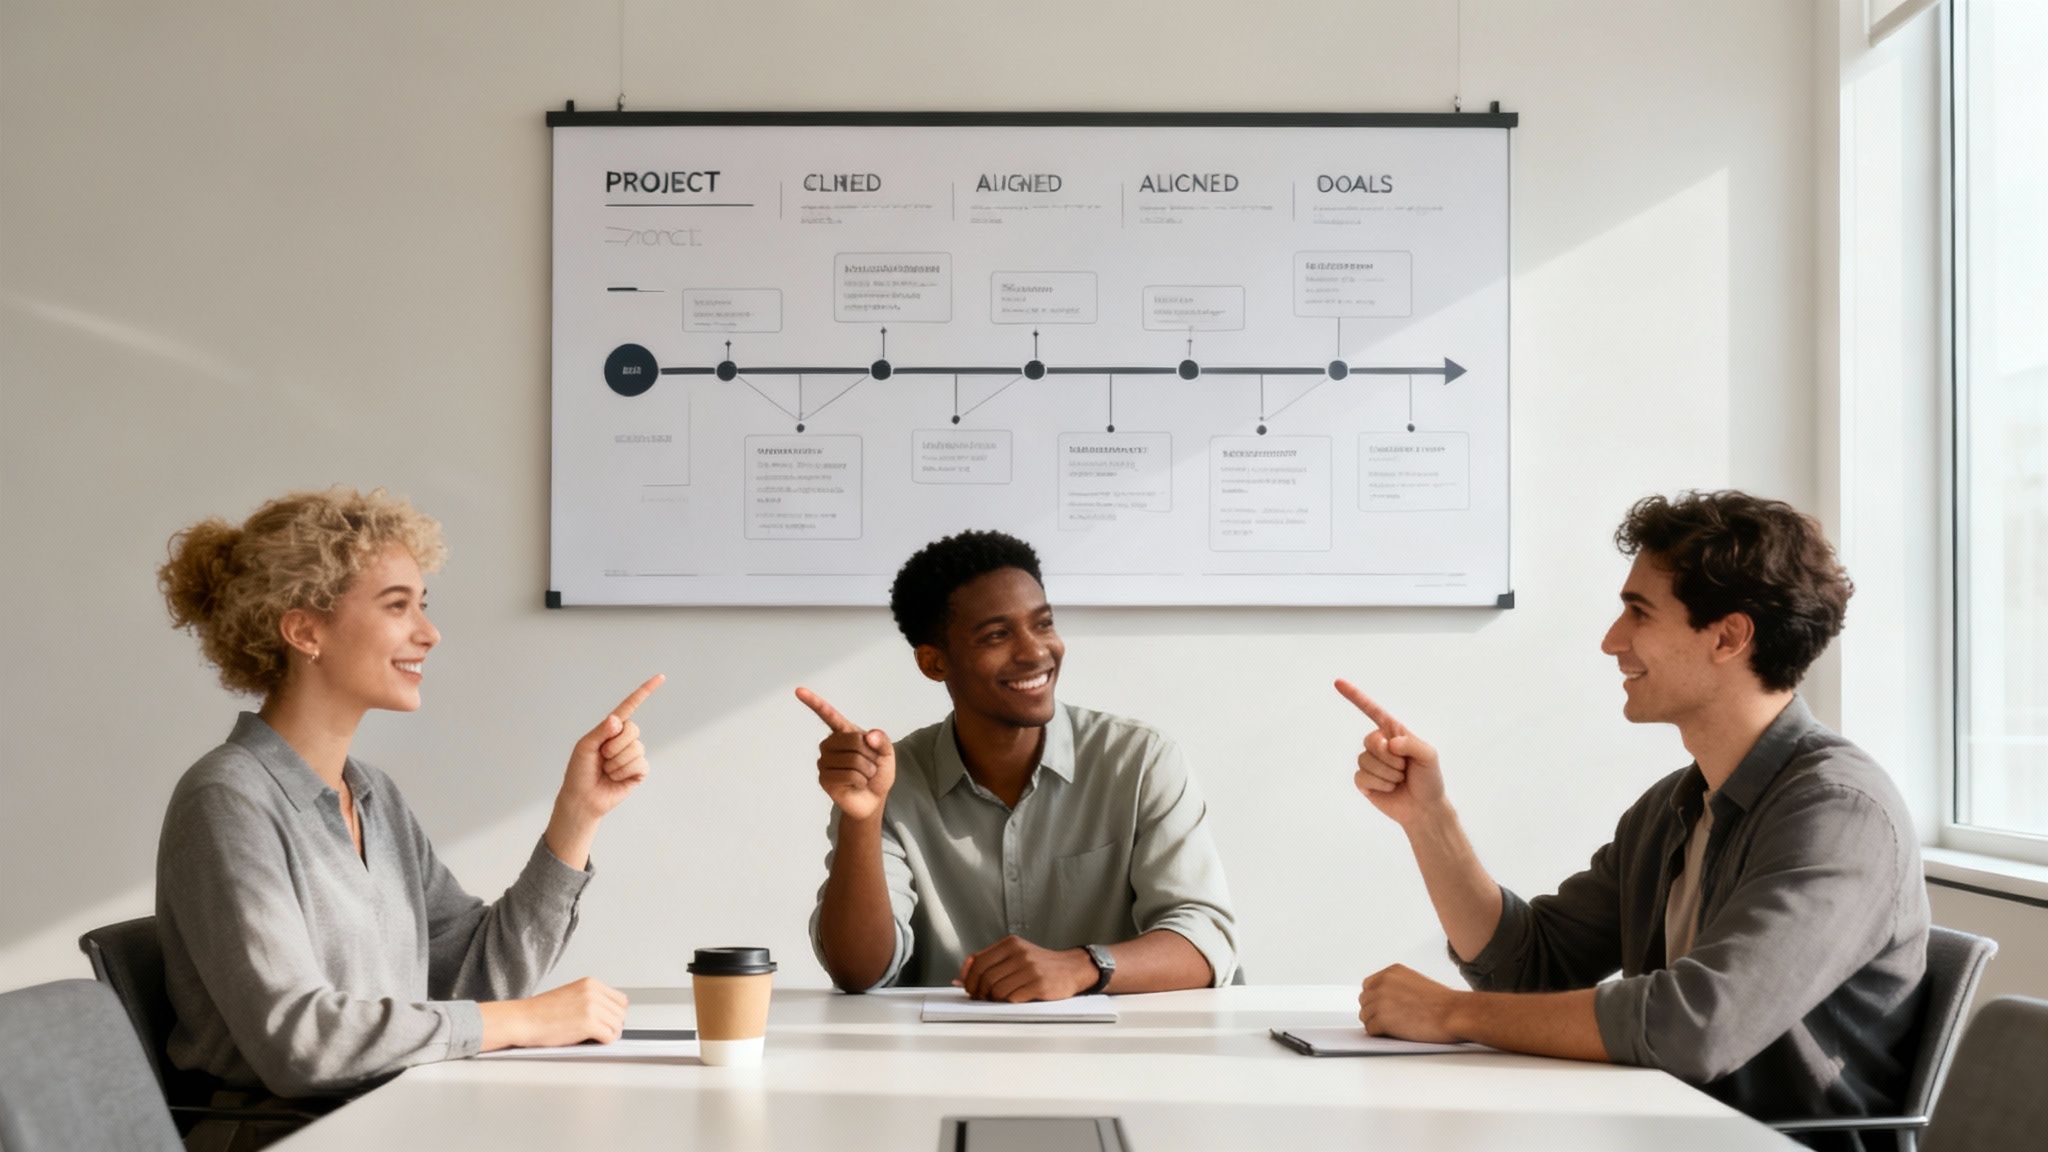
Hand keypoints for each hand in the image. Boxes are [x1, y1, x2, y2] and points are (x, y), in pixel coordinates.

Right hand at [485, 977, 628, 1048]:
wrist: (522, 1020)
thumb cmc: (540, 1012)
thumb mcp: (571, 995)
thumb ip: (591, 1000)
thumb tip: (609, 1014)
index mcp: (590, 983)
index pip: (620, 1000)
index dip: (614, 1014)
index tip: (606, 1022)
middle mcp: (593, 992)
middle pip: (621, 1013)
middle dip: (612, 1025)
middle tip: (598, 1033)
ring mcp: (592, 1007)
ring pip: (617, 1026)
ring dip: (608, 1035)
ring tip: (592, 1038)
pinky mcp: (589, 1023)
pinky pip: (610, 1037)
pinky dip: (603, 1042)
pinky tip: (590, 1042)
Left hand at [556, 675, 664, 823]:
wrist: (582, 798)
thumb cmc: (579, 771)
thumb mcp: (585, 746)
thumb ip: (601, 732)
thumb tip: (617, 719)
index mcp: (611, 729)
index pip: (630, 706)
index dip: (645, 692)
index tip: (660, 677)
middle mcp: (624, 739)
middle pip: (632, 729)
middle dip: (614, 745)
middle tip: (601, 757)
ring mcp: (633, 754)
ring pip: (635, 749)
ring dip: (616, 762)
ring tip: (606, 771)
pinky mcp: (639, 771)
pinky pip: (640, 763)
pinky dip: (624, 772)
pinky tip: (616, 778)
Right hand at [796, 687, 895, 822]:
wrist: (872, 799)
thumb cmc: (877, 772)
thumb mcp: (887, 754)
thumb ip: (883, 741)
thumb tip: (870, 736)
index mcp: (844, 732)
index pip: (827, 714)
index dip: (814, 702)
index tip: (798, 690)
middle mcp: (830, 744)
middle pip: (855, 741)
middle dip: (871, 755)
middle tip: (870, 765)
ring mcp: (824, 761)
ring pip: (854, 760)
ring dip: (867, 771)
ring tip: (864, 776)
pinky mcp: (824, 778)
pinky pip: (849, 775)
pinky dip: (861, 781)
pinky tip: (856, 784)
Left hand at [955, 936, 1096, 1001]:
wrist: (1072, 968)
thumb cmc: (1039, 964)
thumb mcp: (1014, 955)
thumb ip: (987, 963)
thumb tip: (959, 978)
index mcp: (1011, 944)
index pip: (978, 962)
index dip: (969, 979)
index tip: (970, 988)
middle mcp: (1020, 953)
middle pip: (985, 978)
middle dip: (979, 992)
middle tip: (982, 998)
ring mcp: (1030, 969)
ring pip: (997, 990)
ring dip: (994, 999)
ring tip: (1000, 999)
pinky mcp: (1040, 984)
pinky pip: (1013, 998)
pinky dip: (1009, 1002)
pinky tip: (1015, 998)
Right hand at [1335, 680, 1444, 827]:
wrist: (1424, 809)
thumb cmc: (1429, 780)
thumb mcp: (1429, 756)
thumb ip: (1411, 744)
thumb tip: (1389, 743)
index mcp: (1394, 733)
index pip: (1372, 710)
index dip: (1355, 696)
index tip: (1337, 682)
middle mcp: (1380, 745)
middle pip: (1370, 740)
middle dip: (1389, 757)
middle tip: (1404, 767)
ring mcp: (1370, 763)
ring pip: (1365, 760)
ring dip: (1387, 774)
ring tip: (1399, 780)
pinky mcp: (1364, 781)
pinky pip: (1361, 777)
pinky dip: (1378, 785)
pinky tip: (1389, 789)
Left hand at [1357, 964, 1461, 1043]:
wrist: (1454, 1013)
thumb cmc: (1443, 1003)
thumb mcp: (1416, 983)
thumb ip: (1397, 987)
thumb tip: (1383, 1000)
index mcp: (1392, 972)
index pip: (1369, 985)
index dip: (1375, 999)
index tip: (1382, 1008)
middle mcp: (1383, 983)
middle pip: (1364, 1001)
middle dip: (1374, 1012)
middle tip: (1388, 1022)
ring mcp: (1381, 1000)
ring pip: (1365, 1016)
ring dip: (1376, 1024)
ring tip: (1393, 1029)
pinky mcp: (1382, 1019)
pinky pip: (1370, 1030)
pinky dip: (1379, 1035)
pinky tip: (1393, 1034)